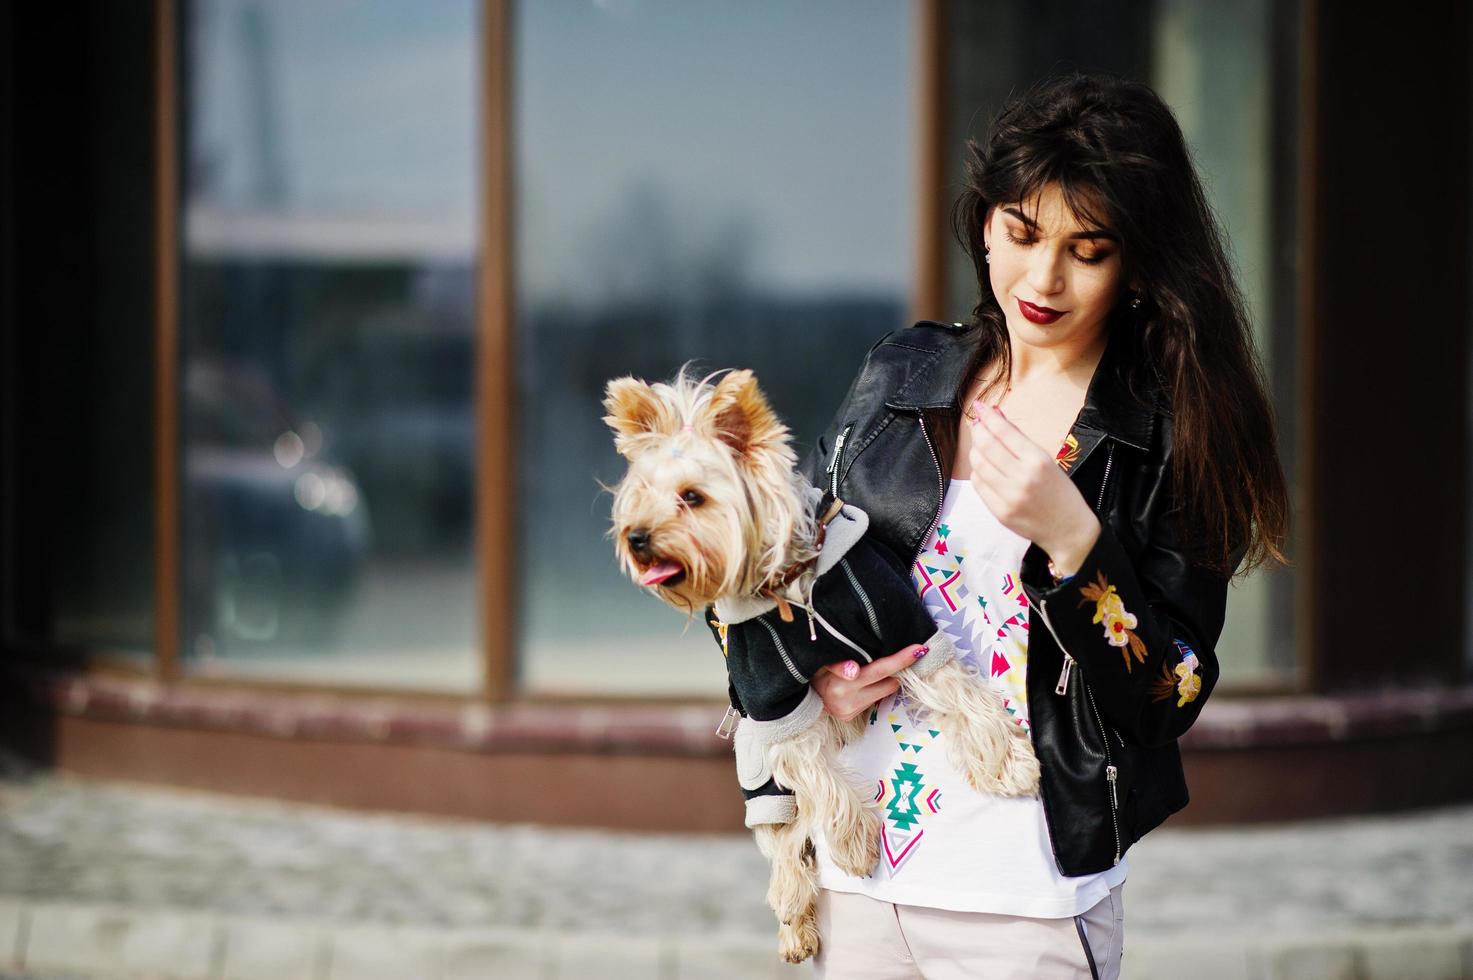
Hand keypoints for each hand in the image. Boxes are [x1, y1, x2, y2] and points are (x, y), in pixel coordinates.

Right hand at [814, 643, 927, 720]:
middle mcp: (843, 697)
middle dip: (899, 666)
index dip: (899, 659)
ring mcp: (848, 709)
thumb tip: (853, 672)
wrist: (802, 693)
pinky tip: (864, 683)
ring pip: (884, 689)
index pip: (877, 668)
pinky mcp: (850, 716)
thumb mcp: (823, 660)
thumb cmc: (816, 669)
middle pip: (886, 679)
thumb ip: (836, 664)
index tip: (918, 650)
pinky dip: (875, 688)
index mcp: (838, 681)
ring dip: (885, 679)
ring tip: (873, 670)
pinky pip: (875, 698)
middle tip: (913, 652)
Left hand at [969, 403, 1100, 574]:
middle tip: (978, 426)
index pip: (1004, 433)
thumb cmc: (1061, 492)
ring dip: (976, 451)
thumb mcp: (1046, 460)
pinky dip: (978, 472)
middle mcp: (1022, 478)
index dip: (988, 417)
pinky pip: (979, 485)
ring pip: (978, 465)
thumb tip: (997, 415)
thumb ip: (1020, 439)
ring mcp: (1008, 497)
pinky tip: (985, 468)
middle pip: (986, 447)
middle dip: (978, 431)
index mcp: (1037, 461)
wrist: (1069, 530)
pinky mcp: (999, 512)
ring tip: (982, 447)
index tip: (979, 407)